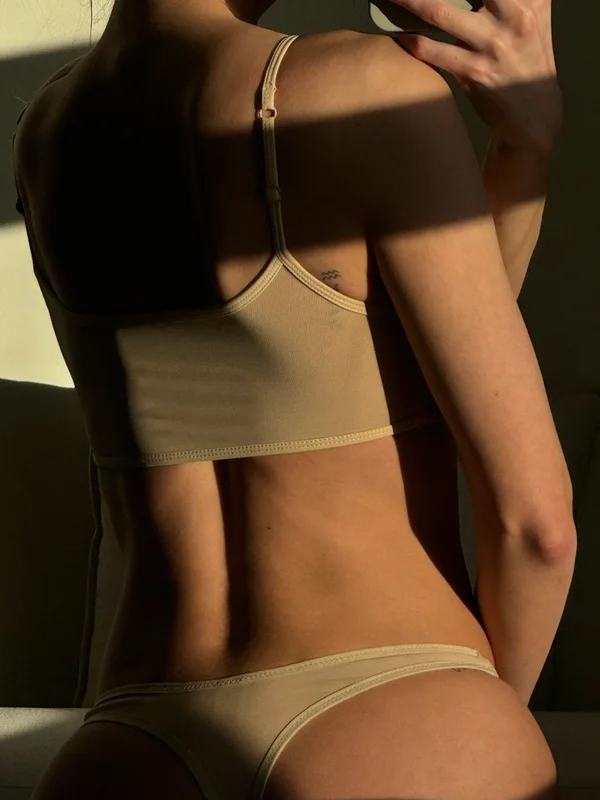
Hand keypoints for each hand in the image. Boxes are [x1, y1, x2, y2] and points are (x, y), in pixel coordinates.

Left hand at [392, 0, 563, 155]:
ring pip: (440, 12)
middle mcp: (514, 15)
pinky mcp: (474, 72)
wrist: (535, 112)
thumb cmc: (528, 58)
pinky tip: (399, 33)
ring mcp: (492, 44)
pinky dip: (412, 41)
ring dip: (409, 1)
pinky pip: (433, 51)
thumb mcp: (535, 15)